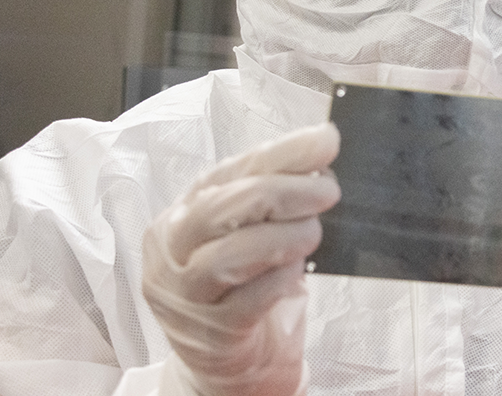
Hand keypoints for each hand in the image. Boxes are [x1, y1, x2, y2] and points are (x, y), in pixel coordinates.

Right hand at [142, 123, 340, 395]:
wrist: (227, 360)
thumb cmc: (242, 285)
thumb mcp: (250, 232)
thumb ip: (272, 197)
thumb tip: (320, 153)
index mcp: (183, 212)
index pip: (230, 171)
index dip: (281, 153)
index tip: (326, 140)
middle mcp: (174, 249)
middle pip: (221, 207)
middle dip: (283, 191)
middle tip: (328, 190)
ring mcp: (186, 293)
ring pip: (230, 254)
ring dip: (284, 236)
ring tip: (314, 232)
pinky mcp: (211, 332)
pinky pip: (248, 300)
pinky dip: (280, 278)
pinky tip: (297, 271)